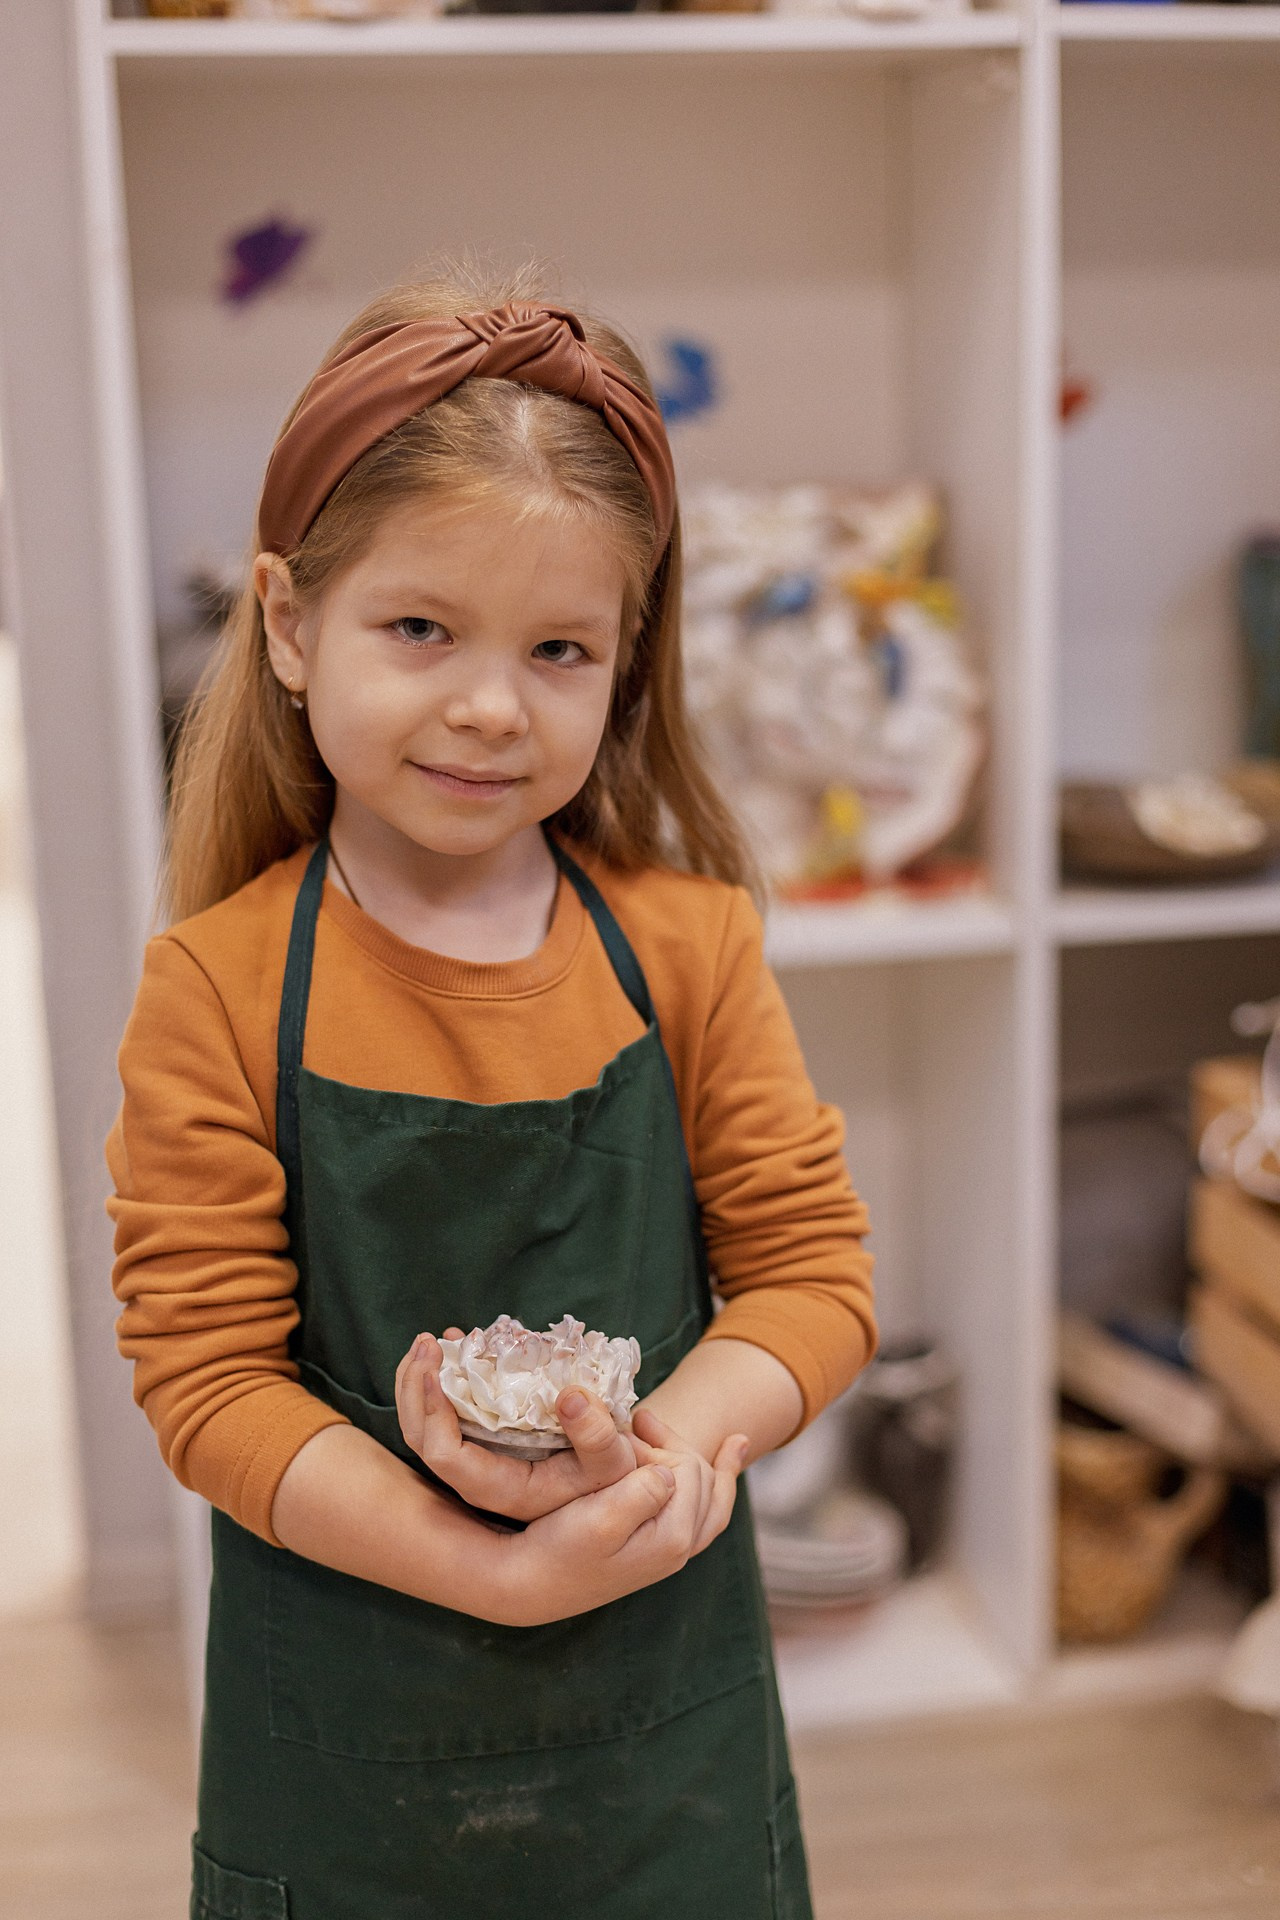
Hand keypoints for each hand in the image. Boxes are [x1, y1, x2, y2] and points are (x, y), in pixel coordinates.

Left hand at [395, 1329, 640, 1522]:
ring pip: (425, 1423)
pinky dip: (441, 1377)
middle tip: (427, 1341)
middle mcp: (479, 1476)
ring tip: (431, 1339)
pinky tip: (454, 1345)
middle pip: (422, 1436)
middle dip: (414, 1387)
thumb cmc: (612, 1477)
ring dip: (419, 1379)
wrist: (614, 1486)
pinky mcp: (485, 1439)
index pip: (445, 1455)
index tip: (438, 1371)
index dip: (434, 1413)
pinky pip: (448, 1410)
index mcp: (499, 1487)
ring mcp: (478, 1457)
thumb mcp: (614, 1460)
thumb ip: (595, 1435)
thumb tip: (568, 1397)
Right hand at [492, 1424, 748, 1626]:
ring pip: (710, 1492)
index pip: (688, 1467)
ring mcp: (672, 1552)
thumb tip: (669, 1470)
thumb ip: (641, 1492)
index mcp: (673, 1539)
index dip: (657, 1442)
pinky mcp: (658, 1551)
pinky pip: (706, 1510)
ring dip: (688, 1453)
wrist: (529, 1586)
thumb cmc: (558, 1549)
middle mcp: (682, 1549)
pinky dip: (720, 1477)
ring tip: (659, 1424)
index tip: (622, 1433)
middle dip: (670, 1443)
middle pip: (701, 1476)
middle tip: (634, 1421)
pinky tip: (731, 1449)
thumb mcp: (598, 1519)